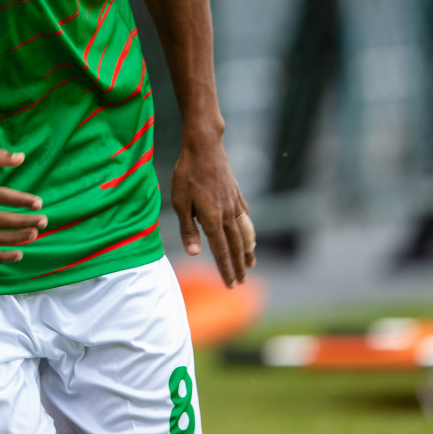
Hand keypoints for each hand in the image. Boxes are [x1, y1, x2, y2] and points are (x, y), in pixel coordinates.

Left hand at [170, 139, 254, 286]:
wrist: (204, 148)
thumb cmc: (187, 175)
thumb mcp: (180, 203)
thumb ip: (188, 229)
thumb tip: (195, 253)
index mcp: (213, 220)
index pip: (221, 251)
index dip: (226, 269)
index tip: (231, 285)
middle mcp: (228, 215)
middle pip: (236, 246)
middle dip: (239, 266)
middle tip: (242, 282)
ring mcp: (235, 204)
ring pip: (245, 233)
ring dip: (248, 250)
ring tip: (251, 263)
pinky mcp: (236, 194)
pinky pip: (245, 217)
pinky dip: (249, 229)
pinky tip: (249, 233)